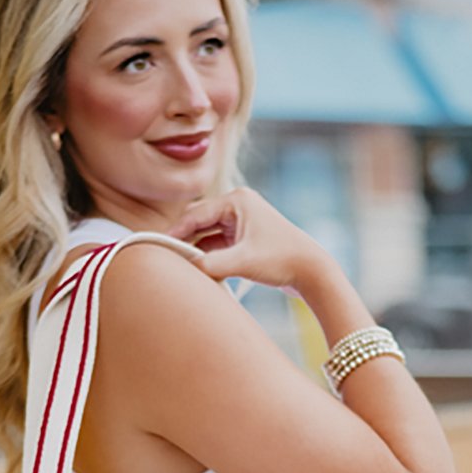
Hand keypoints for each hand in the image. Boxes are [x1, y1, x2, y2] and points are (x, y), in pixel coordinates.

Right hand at [166, 187, 329, 290]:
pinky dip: (207, 255)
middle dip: (182, 239)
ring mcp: (242, 221)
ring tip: (177, 265)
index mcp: (237, 200)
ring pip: (207, 234)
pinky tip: (196, 269)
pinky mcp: (246, 238)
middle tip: (164, 257)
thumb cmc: (282, 260)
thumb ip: (211, 264)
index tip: (158, 246)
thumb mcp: (243, 262)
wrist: (313, 272)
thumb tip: (185, 267)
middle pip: (199, 221)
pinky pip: (217, 244)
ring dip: (194, 249)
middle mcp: (238, 206)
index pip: (196, 214)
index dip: (175, 231)